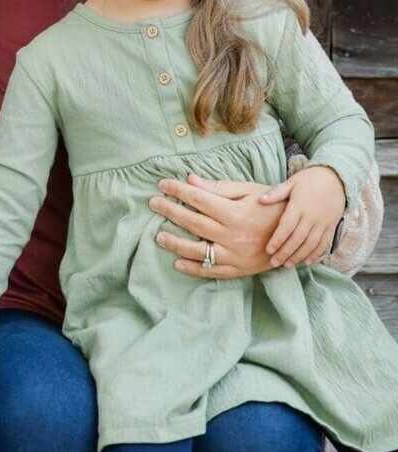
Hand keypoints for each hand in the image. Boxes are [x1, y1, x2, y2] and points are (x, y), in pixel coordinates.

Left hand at [150, 174, 285, 278]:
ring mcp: (236, 255)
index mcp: (235, 213)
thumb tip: (190, 180)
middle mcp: (234, 236)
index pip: (199, 199)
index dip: (178, 190)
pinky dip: (194, 268)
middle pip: (194, 223)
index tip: (162, 184)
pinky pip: (213, 271)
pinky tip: (178, 263)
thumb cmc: (272, 206)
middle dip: (170, 211)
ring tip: (158, 237)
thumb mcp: (248, 191)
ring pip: (199, 250)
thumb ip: (218, 188)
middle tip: (153, 203)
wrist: (298, 232)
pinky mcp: (240, 269)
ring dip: (176, 243)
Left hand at [259, 165, 344, 267]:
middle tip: (274, 263)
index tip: (268, 250)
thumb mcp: (291, 182)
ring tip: (287, 265)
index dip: (277, 240)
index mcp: (299, 206)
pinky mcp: (332, 226)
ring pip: (310, 244)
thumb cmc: (309, 179)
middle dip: (285, 252)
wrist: (336, 178)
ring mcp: (323, 223)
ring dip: (299, 256)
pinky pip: (324, 244)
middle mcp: (312, 217)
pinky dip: (315, 254)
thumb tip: (260, 200)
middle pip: (297, 239)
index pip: (286, 227)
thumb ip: (276, 193)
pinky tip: (306, 261)